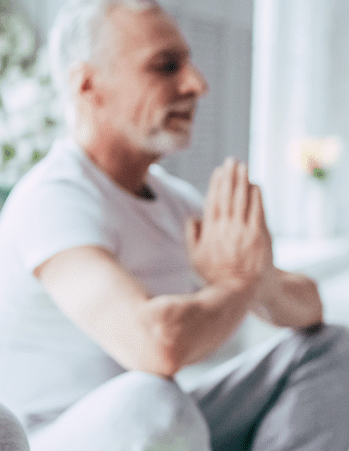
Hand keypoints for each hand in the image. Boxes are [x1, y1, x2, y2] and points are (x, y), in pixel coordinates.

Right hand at [185, 158, 272, 290]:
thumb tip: (193, 217)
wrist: (240, 289)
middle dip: (230, 176)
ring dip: (243, 180)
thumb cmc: (216, 275)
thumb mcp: (195, 258)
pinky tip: (256, 185)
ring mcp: (243, 231)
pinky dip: (256, 196)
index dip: (216, 184)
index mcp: (210, 232)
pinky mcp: (259, 235)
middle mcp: (226, 228)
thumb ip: (192, 236)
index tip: (218, 171)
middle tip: (232, 161)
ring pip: (242, 199)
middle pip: (228, 195)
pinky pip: (257, 210)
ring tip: (243, 166)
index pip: (213, 201)